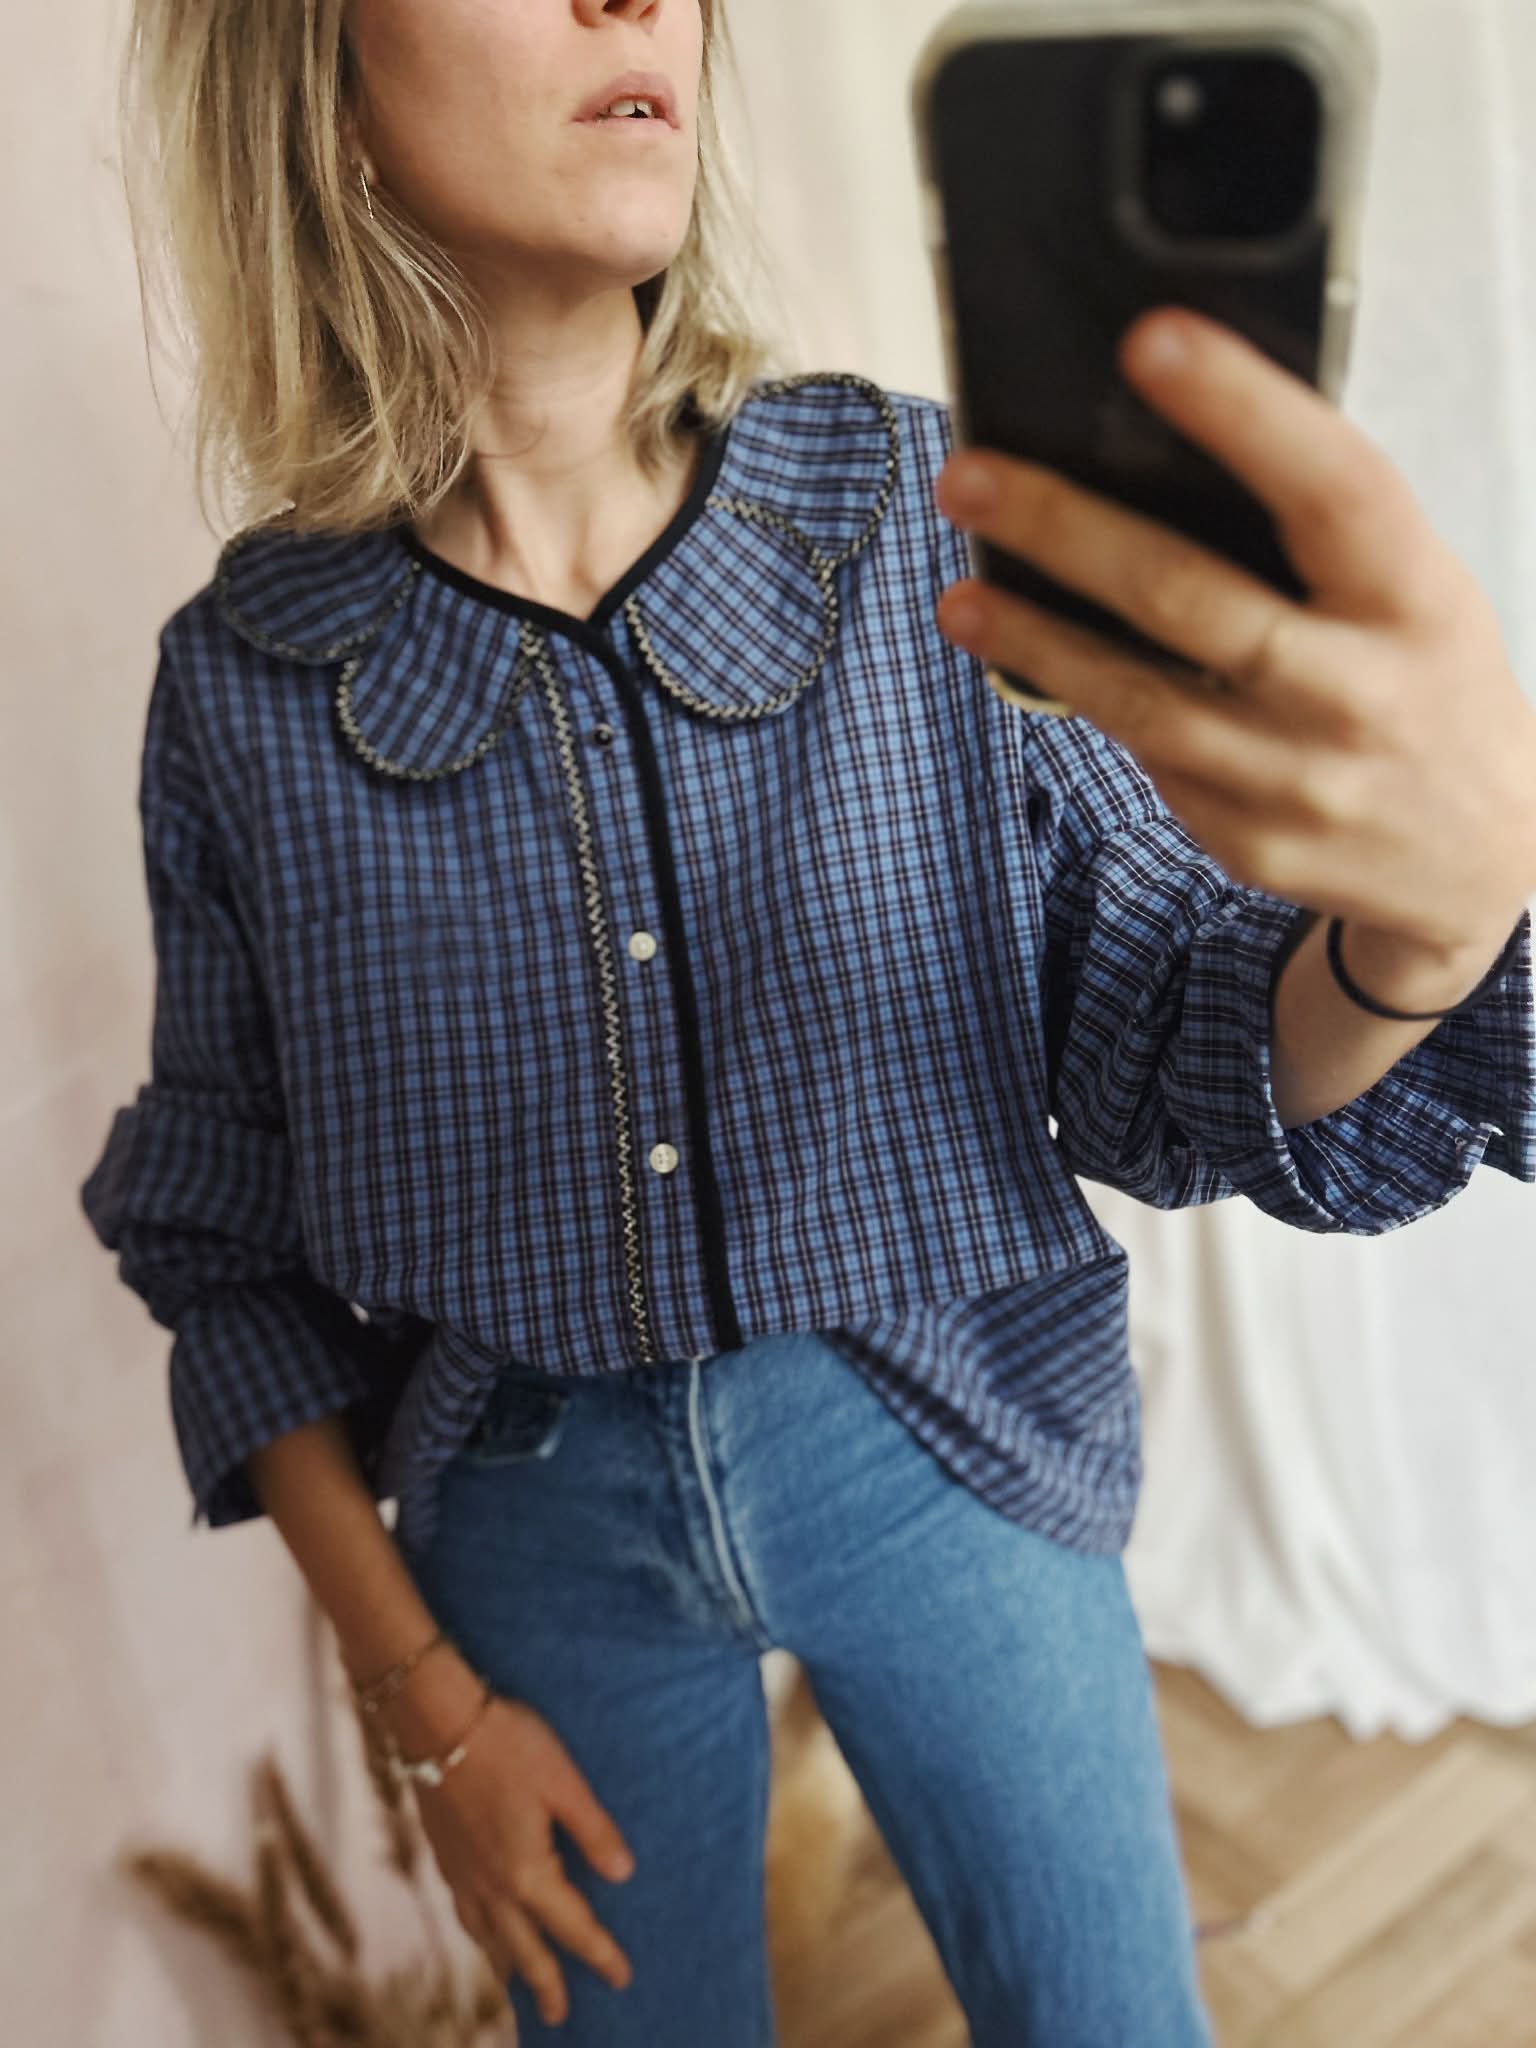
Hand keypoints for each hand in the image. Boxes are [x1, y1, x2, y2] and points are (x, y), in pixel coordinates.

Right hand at [405, 1690, 635, 2028]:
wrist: (436, 1722)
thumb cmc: (507, 1744)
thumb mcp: (563, 1782)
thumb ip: (593, 1830)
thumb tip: (624, 1874)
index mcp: (527, 1872)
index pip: (571, 1926)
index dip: (599, 1953)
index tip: (622, 1978)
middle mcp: (491, 1886)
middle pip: (524, 1949)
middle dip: (547, 1984)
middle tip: (562, 2017)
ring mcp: (462, 1875)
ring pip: (488, 1938)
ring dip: (508, 1966)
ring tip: (519, 1985)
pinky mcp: (444, 1857)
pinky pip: (465, 1915)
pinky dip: (479, 1936)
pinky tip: (481, 1929)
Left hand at [934, 308, 1535, 961]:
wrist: (1480, 856)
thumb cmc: (1428, 684)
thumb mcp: (1414, 591)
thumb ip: (1322, 534)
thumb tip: (1169, 441)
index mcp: (1414, 597)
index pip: (1328, 484)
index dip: (1239, 409)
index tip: (1146, 342)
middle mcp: (1359, 690)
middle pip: (1189, 598)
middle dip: (1064, 530)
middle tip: (969, 478)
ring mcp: (1298, 778)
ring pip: (1139, 699)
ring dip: (1034, 639)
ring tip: (960, 594)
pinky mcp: (1250, 841)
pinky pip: (1150, 759)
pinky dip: (1088, 704)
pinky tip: (1033, 661)